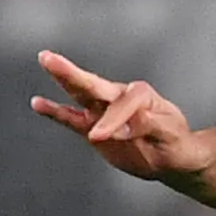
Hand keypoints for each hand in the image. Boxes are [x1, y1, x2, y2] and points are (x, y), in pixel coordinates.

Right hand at [30, 50, 206, 182]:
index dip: (112, 120)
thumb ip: (149, 126)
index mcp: (141, 95)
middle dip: (71, 73)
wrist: (173, 158)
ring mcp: (104, 111)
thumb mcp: (171, 135)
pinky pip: (71, 119)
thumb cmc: (177, 143)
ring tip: (45, 61)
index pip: (122, 103)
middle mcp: (119, 97)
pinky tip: (38, 104)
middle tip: (49, 58)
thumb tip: (122, 127)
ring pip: (79, 94)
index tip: (100, 137)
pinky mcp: (94, 127)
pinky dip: (55, 112)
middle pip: (93, 84)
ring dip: (62, 79)